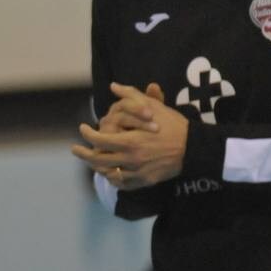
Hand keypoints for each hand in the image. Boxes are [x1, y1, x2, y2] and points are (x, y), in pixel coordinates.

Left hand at [72, 82, 187, 188]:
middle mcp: (131, 159)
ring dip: (97, 167)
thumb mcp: (153, 106)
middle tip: (76, 150)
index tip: (82, 129)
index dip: (87, 134)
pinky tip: (109, 173)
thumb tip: (113, 86)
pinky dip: (113, 179)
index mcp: (130, 141)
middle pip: (99, 160)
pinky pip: (123, 184)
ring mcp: (138, 172)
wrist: (194, 148)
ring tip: (91, 161)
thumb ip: (131, 96)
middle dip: (84, 154)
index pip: (99, 140)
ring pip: (109, 173)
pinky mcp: (145, 181)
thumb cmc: (173, 124)